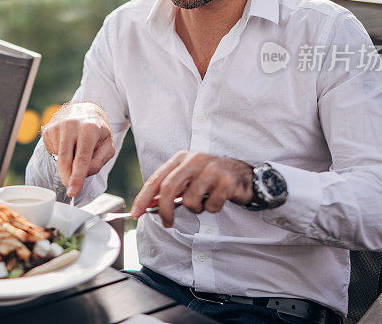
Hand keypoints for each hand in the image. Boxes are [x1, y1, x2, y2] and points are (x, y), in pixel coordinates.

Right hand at [41, 102, 114, 196]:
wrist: (84, 110)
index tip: (72, 191)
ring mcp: (57, 126)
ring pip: (58, 158)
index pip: (82, 159)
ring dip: (67, 163)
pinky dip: (60, 154)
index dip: (77, 177)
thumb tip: (82, 174)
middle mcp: (72, 125)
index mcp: (89, 128)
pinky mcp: (48, 130)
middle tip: (71, 189)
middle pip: (65, 160)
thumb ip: (98, 162)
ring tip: (77, 150)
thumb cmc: (97, 131)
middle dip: (67, 178)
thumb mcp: (107, 146)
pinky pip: (53, 152)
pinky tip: (68, 145)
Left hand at [130, 151, 253, 227]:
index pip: (157, 179)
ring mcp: (212, 170)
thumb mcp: (188, 178)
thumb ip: (170, 188)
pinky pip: (210, 206)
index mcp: (182, 158)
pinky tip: (219, 200)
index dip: (143, 197)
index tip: (136, 213)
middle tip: (167, 223)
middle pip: (168, 188)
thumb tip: (148, 204)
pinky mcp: (227, 182)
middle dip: (164, 210)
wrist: (246, 175)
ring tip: (204, 201)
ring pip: (190, 200)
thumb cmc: (211, 179)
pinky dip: (212, 208)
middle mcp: (195, 160)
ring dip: (195, 208)